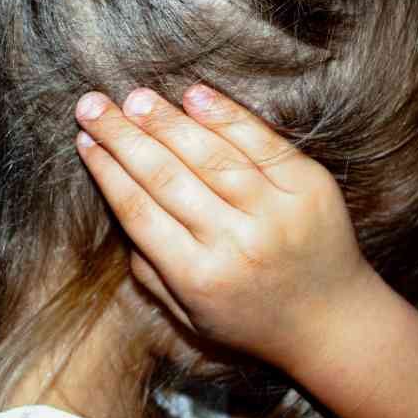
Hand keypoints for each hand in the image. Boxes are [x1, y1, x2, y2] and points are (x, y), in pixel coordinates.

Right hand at [74, 84, 373, 363]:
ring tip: (134, 99)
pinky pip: (260, 142)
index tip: (85, 142)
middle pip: (166, 177)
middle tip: (92, 105)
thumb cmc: (252, 319)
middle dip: (122, 137)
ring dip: (166, 122)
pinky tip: (194, 96)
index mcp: (199, 278)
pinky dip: (225, 116)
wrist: (332, 322)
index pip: (139, 212)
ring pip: (210, 155)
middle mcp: (236, 243)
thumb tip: (122, 206)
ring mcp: (277, 212)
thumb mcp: (190, 315)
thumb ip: (151, 270)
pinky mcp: (309, 188)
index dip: (108, 172)